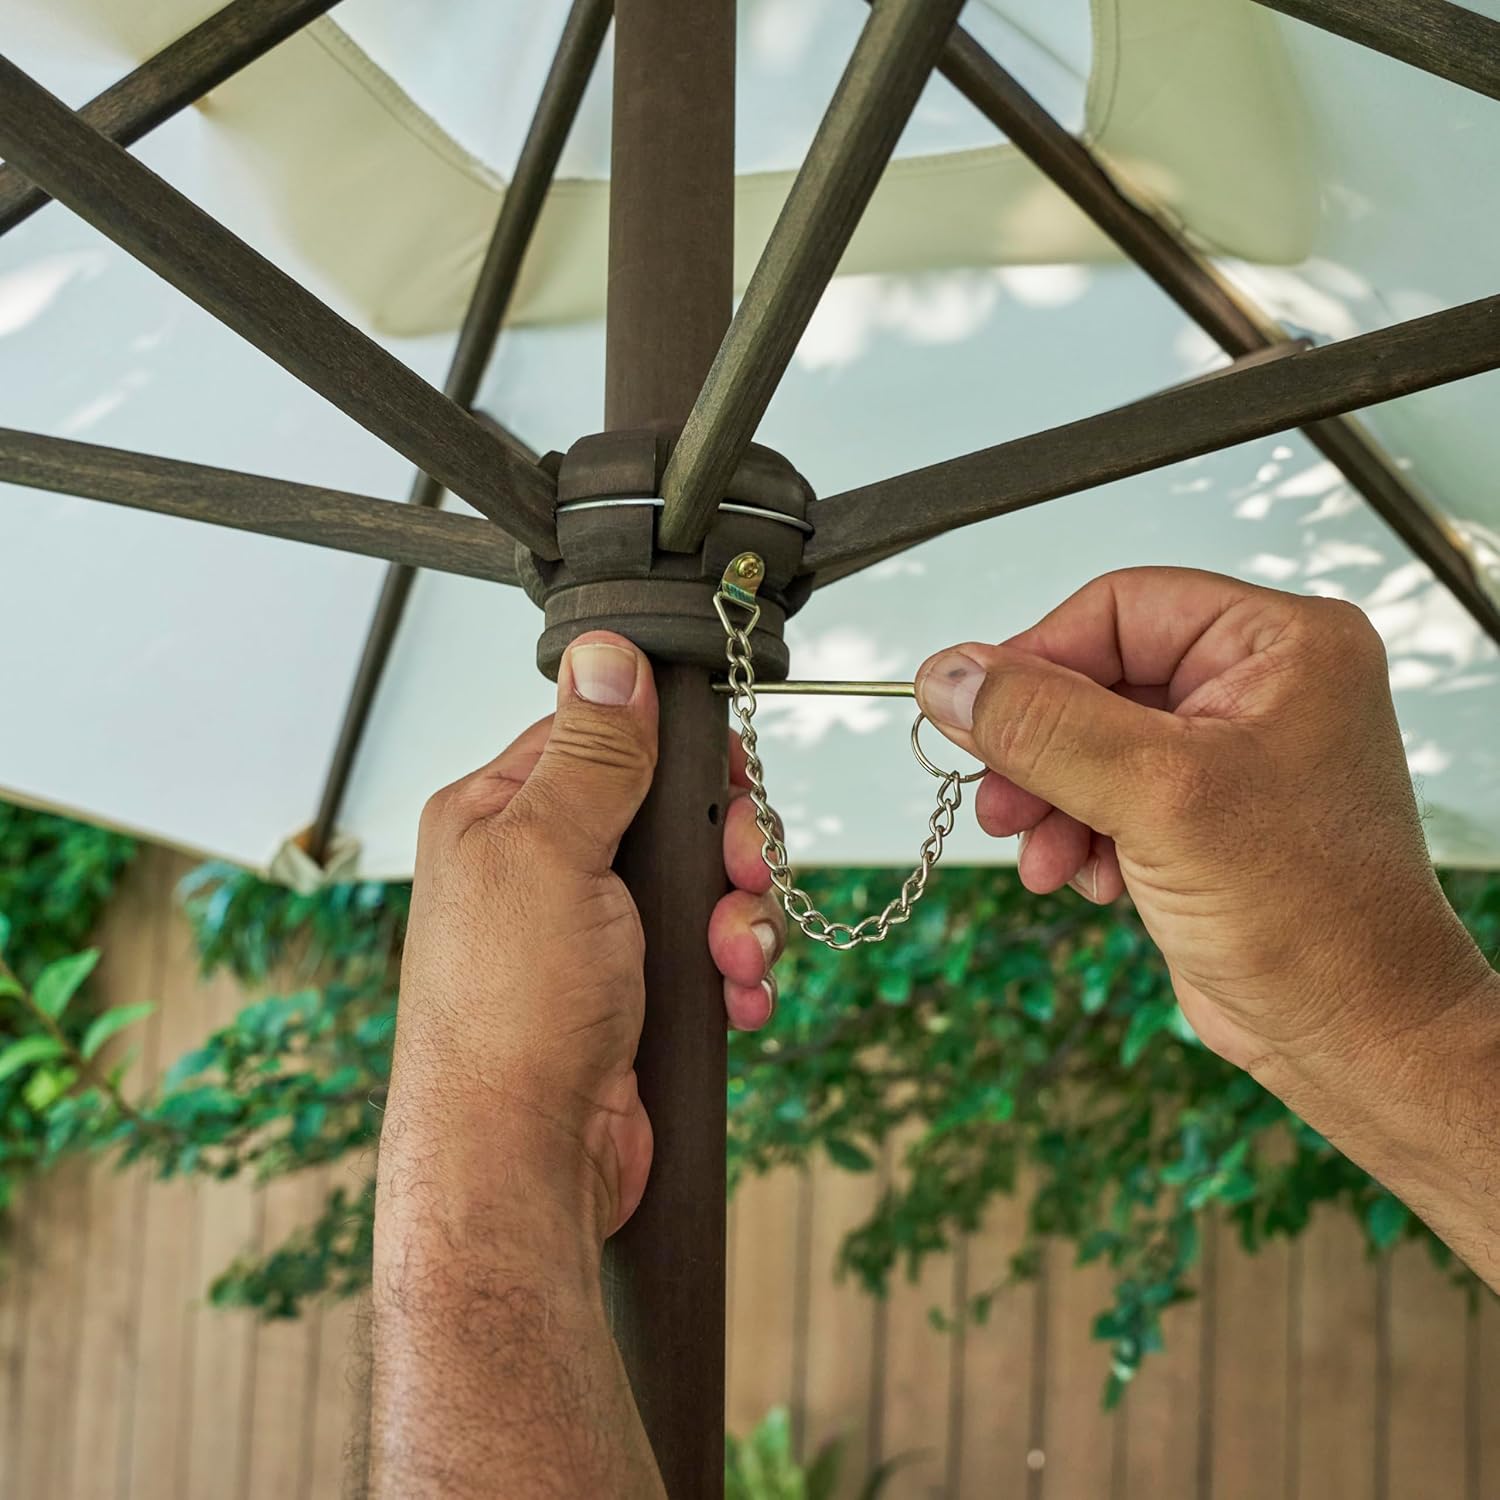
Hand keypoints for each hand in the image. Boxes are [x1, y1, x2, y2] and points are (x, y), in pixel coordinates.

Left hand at [386, 631, 783, 1249]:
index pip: (602, 737)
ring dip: (739, 918)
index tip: (725, 773)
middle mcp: (542, 866)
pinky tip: (735, 997)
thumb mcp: (552, 854)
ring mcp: (591, 931)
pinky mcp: (632, 988)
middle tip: (736, 875)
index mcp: (500, 815)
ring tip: (729, 959)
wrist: (525, 1162)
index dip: (673, 753)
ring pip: (701, 883)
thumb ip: (594, 755)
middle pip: (670, 811)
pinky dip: (737, 971)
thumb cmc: (508, 1018)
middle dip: (722, 849)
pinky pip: (710, 950)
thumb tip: (607, 656)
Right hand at [913, 567, 1494, 1078]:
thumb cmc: (1311, 917)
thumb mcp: (1157, 798)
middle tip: (999, 801)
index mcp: (1280, 646)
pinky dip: (1078, 836)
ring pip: (1089, 744)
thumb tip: (949, 676)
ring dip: (1050, 802)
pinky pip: (1105, 795)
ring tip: (1042, 858)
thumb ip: (1043, 727)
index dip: (1037, 659)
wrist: (1350, 1033)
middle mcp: (1257, 687)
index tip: (976, 712)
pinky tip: (1088, 881)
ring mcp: (1228, 753)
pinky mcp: (1202, 813)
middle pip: (1095, 681)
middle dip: (1039, 751)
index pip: (1120, 609)